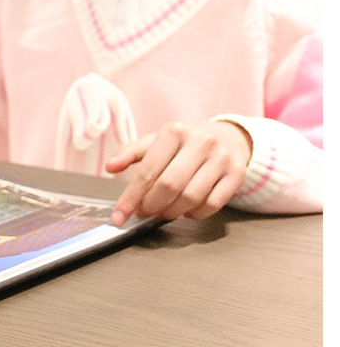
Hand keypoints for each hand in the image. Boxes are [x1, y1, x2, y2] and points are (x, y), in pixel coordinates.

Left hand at [106, 119, 251, 225]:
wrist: (229, 137)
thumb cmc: (187, 142)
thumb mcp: (158, 140)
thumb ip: (132, 152)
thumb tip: (110, 166)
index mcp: (175, 131)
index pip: (148, 170)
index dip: (131, 197)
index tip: (120, 215)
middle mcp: (199, 141)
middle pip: (169, 186)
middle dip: (152, 206)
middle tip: (144, 212)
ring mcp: (220, 158)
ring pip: (191, 197)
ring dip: (172, 212)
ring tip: (164, 211)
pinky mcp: (236, 174)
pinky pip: (212, 204)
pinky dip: (195, 214)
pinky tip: (187, 209)